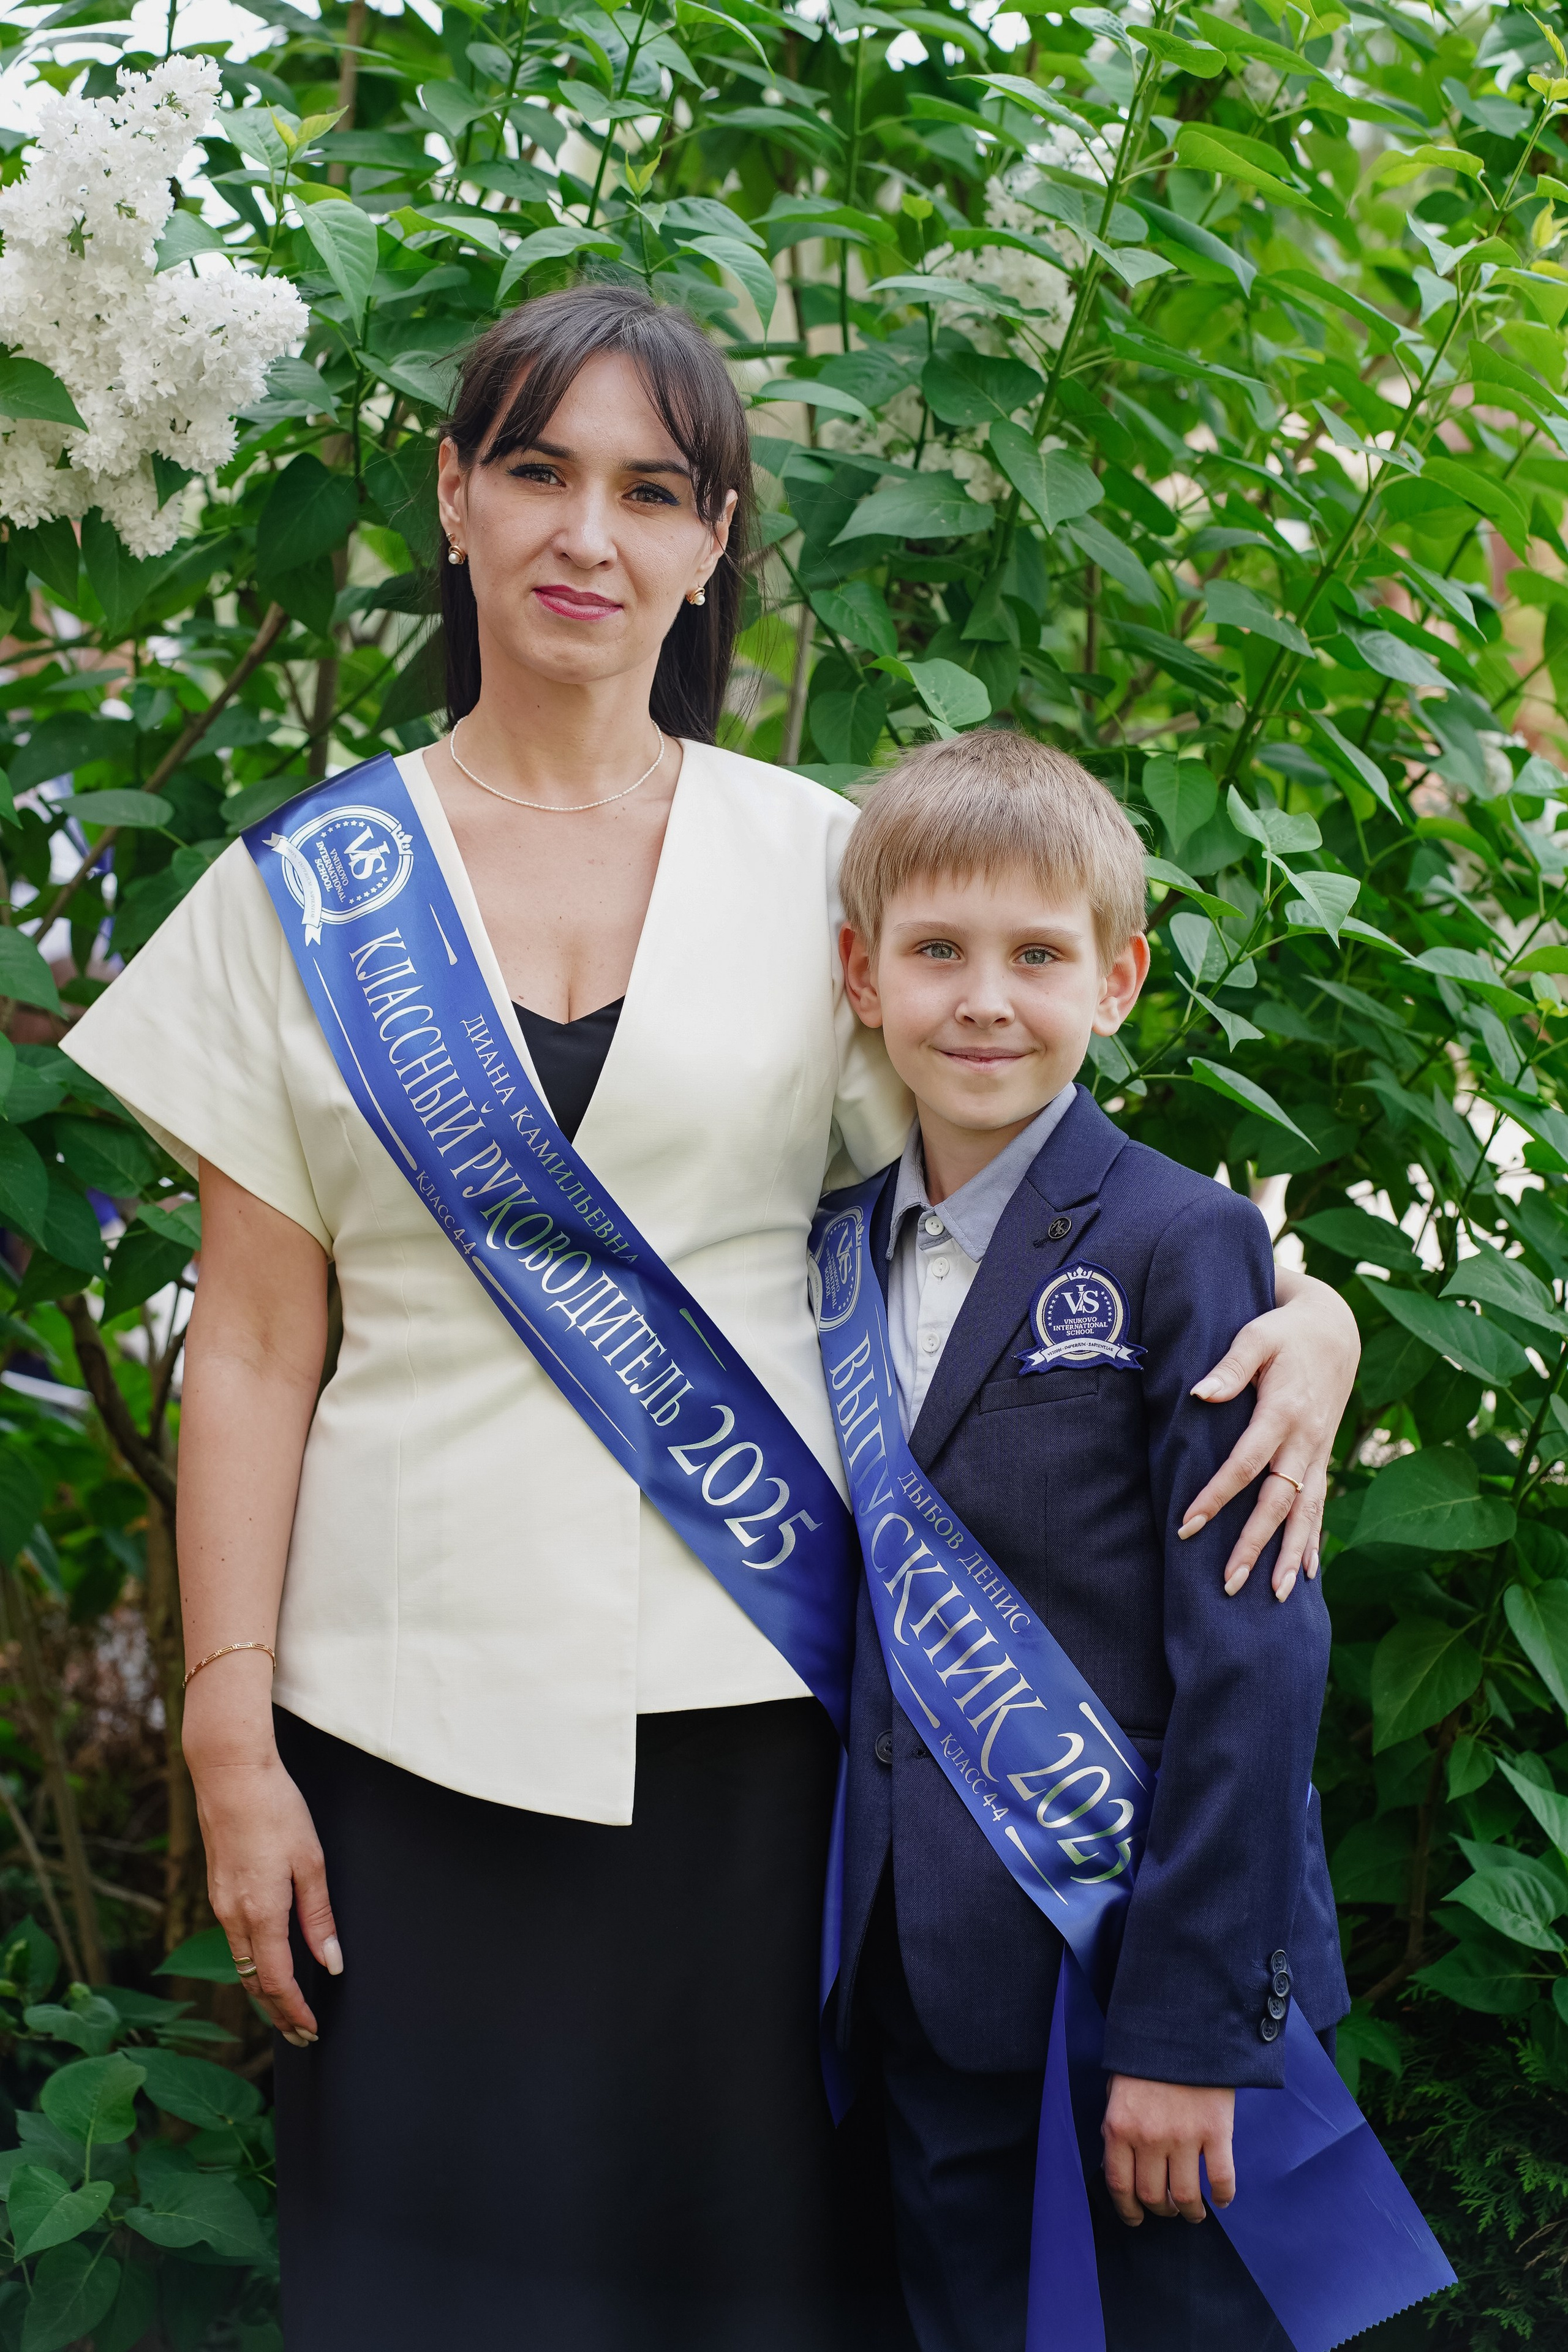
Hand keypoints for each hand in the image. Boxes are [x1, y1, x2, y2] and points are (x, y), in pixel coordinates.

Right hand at [188, 1722, 340, 2044]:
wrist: (230, 1774)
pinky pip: (234, 1940)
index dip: (293, 2011)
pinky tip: (266, 1963)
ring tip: (286, 2009)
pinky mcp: (217, 1890)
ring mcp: (220, 1903)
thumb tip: (330, 1962)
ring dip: (263, 1991)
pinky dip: (251, 1963)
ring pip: (241, 1963)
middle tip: (301, 2034)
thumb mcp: (310, 1861)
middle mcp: (234, 1915)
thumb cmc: (276, 1809)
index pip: (276, 1981)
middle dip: (278, 2012)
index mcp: (261, 1912)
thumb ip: (319, 1916)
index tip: (310, 2031)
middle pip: (254, 1981)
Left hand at [1102, 2075, 1234, 2225]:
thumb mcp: (1117, 2092)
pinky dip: (1223, 2197)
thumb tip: (1121, 2167)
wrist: (1183, 2028)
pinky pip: (1222, 2179)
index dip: (1128, 2210)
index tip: (1136, 2218)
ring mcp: (1185, 2136)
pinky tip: (1221, 2200)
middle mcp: (1150, 2138)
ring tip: (1193, 2211)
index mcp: (1120, 2127)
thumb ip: (1117, 2129)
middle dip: (1161, 2209)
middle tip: (1168, 2208)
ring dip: (1190, 2212)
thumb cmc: (1146, 2060)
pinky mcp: (1216, 2131)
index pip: (1120, 2185)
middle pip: (1154, 2196)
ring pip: (1187, 2196)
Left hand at [1180, 1270, 1357, 1601]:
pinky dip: (1314, 1540)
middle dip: (1254, 1544)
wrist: (1334, 1329)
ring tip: (1276, 1596)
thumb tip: (1201, 1393)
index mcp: (1283, 1411)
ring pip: (1305, 1512)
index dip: (1216, 1495)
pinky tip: (1307, 1574)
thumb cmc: (1285, 1332)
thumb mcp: (1257, 1336)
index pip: (1245, 1463)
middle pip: (1277, 1501)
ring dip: (1290, 1555)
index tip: (1188, 1524)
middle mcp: (1305, 1440)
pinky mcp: (1323, 1457)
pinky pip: (1319, 1505)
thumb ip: (1231, 1365)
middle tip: (1229, 1583)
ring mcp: (1318, 1452)